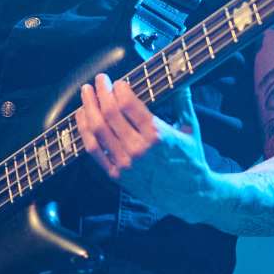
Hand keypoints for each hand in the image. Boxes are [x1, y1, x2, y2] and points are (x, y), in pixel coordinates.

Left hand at [77, 73, 219, 222]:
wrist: (189, 195)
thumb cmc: (191, 160)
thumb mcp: (191, 129)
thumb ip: (182, 102)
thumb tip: (181, 79)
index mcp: (157, 134)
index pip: (128, 104)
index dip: (119, 88)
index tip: (118, 82)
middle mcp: (139, 148)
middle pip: (110, 113)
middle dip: (101, 92)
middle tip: (99, 80)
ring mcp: (125, 163)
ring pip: (97, 129)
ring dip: (89, 107)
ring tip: (86, 94)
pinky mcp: (117, 175)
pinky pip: (93, 149)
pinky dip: (84, 130)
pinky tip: (82, 117)